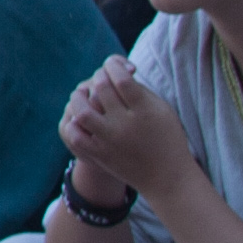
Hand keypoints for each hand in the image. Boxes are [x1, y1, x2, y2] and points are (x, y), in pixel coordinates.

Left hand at [61, 55, 196, 201]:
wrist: (168, 178)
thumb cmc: (166, 137)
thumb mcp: (162, 110)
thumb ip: (139, 88)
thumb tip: (115, 68)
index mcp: (145, 111)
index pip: (121, 79)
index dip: (114, 65)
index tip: (113, 64)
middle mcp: (126, 125)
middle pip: (101, 88)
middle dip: (98, 76)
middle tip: (100, 77)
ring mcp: (110, 140)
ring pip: (82, 110)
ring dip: (78, 97)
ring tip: (82, 94)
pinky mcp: (100, 155)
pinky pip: (76, 135)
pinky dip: (74, 124)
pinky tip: (79, 118)